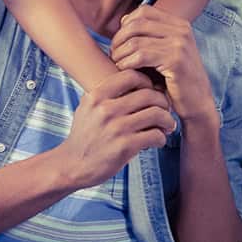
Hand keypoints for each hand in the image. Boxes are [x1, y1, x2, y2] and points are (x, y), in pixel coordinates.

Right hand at [55, 70, 174, 189]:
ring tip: (168, 126)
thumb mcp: (87, 107)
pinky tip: (158, 140)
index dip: (147, 82)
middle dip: (163, 102)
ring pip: (156, 114)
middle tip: (166, 110)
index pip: (131, 76)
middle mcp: (106, 109)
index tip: (151, 92)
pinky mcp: (125, 147)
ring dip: (167, 120)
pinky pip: (155, 135)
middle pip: (149, 94)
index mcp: (97, 96)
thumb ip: (105, 94)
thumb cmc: (84, 136)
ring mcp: (116, 128)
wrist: (73, 165)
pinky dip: (161, 138)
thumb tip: (132, 80)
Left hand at [110, 4, 216, 124]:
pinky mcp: (176, 61)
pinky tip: (123, 71)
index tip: (120, 42)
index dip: (126, 24)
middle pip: (137, 24)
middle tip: (114, 54)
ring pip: (136, 41)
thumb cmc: (175, 81)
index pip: (144, 11)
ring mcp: (180, 44)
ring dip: (120, 53)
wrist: (197, 104)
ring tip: (117, 64)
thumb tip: (123, 20)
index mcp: (180, 25)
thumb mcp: (165, 52)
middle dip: (119, 38)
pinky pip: (141, 56)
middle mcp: (182, 30)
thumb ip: (149, 36)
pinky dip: (126, 63)